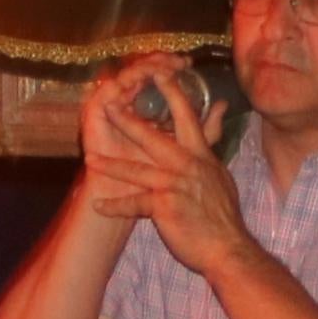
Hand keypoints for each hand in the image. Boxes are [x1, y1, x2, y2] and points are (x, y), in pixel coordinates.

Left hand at [84, 66, 249, 275]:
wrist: (227, 247)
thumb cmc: (222, 211)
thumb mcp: (220, 170)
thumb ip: (214, 138)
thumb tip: (221, 105)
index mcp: (199, 154)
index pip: (185, 115)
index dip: (171, 91)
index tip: (157, 72)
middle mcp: (187, 165)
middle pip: (153, 137)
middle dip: (128, 121)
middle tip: (109, 107)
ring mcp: (175, 186)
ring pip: (137, 170)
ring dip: (111, 165)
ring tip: (90, 160)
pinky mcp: (165, 208)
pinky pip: (135, 204)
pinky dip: (115, 205)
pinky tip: (99, 205)